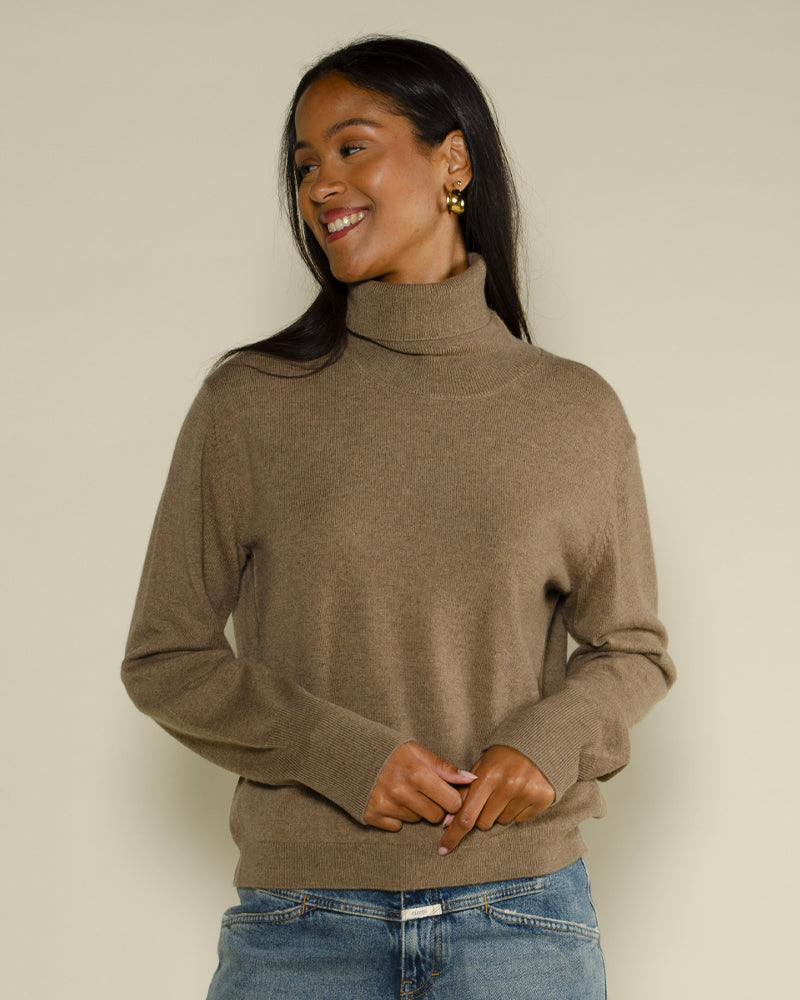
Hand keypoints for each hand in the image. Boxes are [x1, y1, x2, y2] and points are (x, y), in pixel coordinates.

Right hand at [364, 741, 477, 831]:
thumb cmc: (387, 750)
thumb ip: (444, 767)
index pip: (452, 802)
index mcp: (417, 773)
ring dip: (415, 810)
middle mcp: (402, 792)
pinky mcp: (372, 816)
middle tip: (423, 791)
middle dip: (434, 805)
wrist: (348, 753)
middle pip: (436, 816)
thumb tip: (471, 779)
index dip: (453, 799)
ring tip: (403, 792)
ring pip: (417, 820)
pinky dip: (396, 816)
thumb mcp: (416, 751)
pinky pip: (397, 826)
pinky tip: (390, 799)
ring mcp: (386, 805)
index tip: (447, 793)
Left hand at [438, 745, 554, 853]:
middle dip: (481, 815)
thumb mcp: (480, 767)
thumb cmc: (502, 757)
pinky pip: (521, 820)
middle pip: (484, 823)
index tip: (443, 850)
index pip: (466, 815)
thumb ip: (463, 793)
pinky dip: (517, 811)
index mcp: (488, 775)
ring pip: (502, 822)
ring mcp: (527, 792)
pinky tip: (521, 793)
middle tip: (489, 797)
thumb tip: (447, 822)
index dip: (453, 834)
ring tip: (507, 791)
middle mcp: (508, 785)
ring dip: (500, 812)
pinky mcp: (543, 798)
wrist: (537, 743)